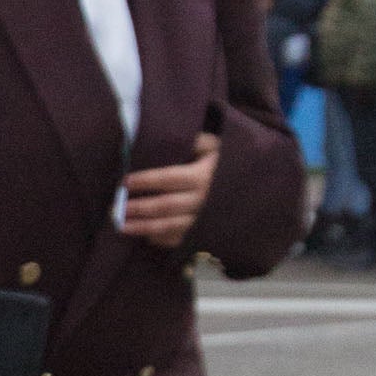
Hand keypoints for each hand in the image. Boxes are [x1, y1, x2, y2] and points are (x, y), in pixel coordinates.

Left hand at [119, 135, 219, 250]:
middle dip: (138, 208)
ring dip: (143, 227)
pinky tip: (145, 235)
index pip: (169, 178)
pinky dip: (161, 239)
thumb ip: (195, 141)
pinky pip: (180, 240)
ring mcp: (204, 221)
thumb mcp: (217, 146)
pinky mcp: (205, 235)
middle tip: (114, 208)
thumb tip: (171, 135)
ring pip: (169, 226)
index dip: (146, 181)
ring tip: (121, 226)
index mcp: (203, 177)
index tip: (124, 182)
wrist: (260, 188)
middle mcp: (203, 201)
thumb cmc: (230, 162)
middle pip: (165, 206)